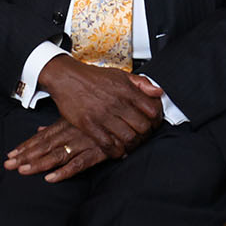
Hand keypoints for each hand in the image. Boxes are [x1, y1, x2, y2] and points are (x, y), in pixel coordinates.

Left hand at [4, 120, 108, 181]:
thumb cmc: (102, 114)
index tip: (10, 155)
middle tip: (8, 165)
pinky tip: (51, 178)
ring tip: (23, 171)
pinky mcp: (97, 152)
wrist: (131, 111)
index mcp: (66, 124)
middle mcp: (72, 133)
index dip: (25, 147)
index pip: (41, 137)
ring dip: (39, 163)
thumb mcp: (77, 116)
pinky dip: (65, 172)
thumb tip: (38, 130)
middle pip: (44, 146)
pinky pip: (79, 164)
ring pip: (58, 155)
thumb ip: (56, 126)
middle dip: (25, 156)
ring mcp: (84, 142)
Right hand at [37, 55, 162, 156]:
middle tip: (142, 137)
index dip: (155, 120)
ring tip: (130, 144)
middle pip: (142, 127)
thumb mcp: (120, 74)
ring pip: (128, 138)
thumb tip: (158, 92)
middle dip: (145, 135)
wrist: (67, 77)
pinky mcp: (89, 124)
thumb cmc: (93, 77)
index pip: (152, 111)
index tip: (152, 124)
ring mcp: (103, 114)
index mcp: (126, 90)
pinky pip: (108, 144)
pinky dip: (116, 151)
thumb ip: (141, 83)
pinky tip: (117, 150)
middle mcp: (117, 102)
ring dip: (132, 145)